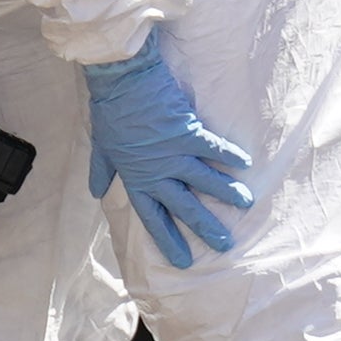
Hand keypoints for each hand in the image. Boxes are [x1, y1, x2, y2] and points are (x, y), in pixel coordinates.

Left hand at [84, 30, 258, 271]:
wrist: (120, 80)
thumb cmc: (110, 111)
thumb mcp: (100, 146)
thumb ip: (101, 171)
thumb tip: (95, 192)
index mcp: (136, 177)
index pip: (153, 217)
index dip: (168, 239)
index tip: (182, 260)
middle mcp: (157, 171)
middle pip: (183, 207)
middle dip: (205, 227)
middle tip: (224, 245)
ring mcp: (173, 153)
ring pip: (204, 180)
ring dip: (226, 193)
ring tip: (245, 204)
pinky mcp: (187, 131)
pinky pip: (213, 148)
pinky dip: (229, 154)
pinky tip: (245, 163)